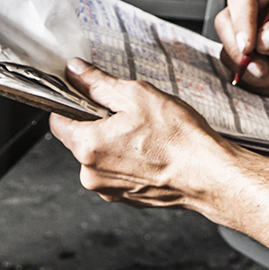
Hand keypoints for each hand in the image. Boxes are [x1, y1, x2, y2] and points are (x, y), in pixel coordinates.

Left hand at [49, 59, 234, 208]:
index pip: (57, 121)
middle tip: (128, 113)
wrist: (210, 175)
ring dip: (114, 142)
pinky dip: (127, 159)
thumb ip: (98, 82)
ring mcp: (109, 189)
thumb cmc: (177, 138)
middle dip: (98, 122)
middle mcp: (91, 174)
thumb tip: (75, 71)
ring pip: (99, 155)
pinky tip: (150, 150)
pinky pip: (116, 171)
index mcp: (87, 147)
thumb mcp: (136, 95)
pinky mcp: (126, 198)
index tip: (86, 95)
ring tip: (144, 133)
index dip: (70, 103)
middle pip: (79, 138)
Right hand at [214, 0, 268, 106]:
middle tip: (264, 67)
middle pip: (226, 24)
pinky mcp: (246, 59)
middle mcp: (258, 12)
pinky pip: (234, 70)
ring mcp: (249, 37)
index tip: (249, 46)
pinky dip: (255, 82)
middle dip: (243, 52)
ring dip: (253, 71)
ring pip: (228, 50)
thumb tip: (265, 37)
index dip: (242, 22)